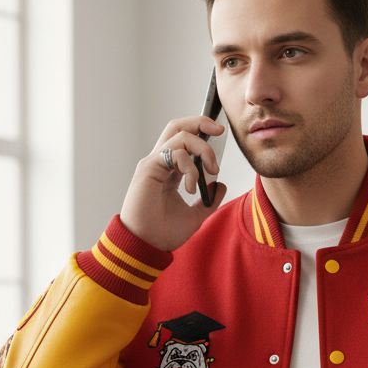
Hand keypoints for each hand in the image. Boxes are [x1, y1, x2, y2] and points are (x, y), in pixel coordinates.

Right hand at [119, 117, 226, 251]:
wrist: (146, 245)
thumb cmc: (162, 233)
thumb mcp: (195, 216)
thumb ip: (208, 201)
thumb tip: (221, 185)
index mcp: (169, 171)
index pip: (184, 140)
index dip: (201, 131)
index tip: (220, 135)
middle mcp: (160, 163)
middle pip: (178, 126)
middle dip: (200, 121)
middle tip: (219, 130)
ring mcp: (153, 163)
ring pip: (180, 135)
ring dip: (203, 149)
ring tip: (211, 171)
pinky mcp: (148, 168)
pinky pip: (175, 152)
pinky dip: (190, 167)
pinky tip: (192, 188)